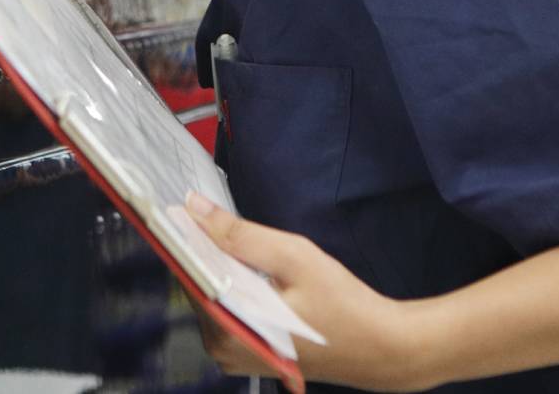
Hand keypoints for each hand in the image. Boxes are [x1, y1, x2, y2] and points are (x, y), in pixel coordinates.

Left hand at [185, 194, 439, 392]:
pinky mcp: (248, 351)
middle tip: (206, 210)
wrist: (381, 348)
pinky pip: (226, 308)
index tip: (177, 205)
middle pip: (197, 285)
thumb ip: (240, 235)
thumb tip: (195, 210)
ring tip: (226, 232)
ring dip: (217, 264)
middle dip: (202, 249)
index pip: (187, 273)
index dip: (182, 236)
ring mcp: (234, 354)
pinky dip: (231, 282)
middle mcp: (223, 349)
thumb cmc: (344, 306)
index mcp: (227, 330)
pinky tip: (246, 263)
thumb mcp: (293, 258)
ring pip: (211, 295)